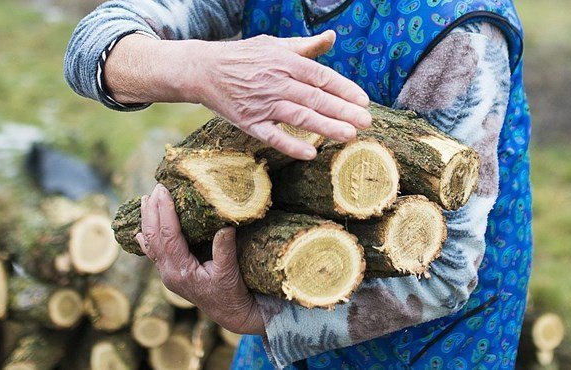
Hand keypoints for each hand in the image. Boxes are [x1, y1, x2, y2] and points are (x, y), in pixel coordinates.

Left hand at [135, 184, 264, 334]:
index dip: (164, 212)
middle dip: (153, 211)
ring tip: (145, 200)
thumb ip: (225, 249)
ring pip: (150, 244)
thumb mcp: (229, 272)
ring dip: (147, 221)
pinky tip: (140, 231)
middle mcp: (169, 273)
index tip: (163, 192)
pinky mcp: (170, 274)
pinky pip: (154, 253)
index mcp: (181, 271)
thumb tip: (225, 224)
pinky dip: (147, 239)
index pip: (168, 236)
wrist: (230, 313)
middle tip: (155, 189)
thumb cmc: (231, 293)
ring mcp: (167, 274)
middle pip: (154, 237)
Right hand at [195, 31, 371, 159]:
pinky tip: (311, 152)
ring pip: (299, 116)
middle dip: (343, 110)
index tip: (363, 101)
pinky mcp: (249, 122)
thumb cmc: (243, 57)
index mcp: (285, 62)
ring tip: (349, 135)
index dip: (344, 89)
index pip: (321, 77)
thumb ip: (305, 46)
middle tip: (366, 122)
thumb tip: (331, 37)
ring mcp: (263, 104)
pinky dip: (290, 145)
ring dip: (325, 126)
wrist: (203, 70)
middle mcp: (277, 82)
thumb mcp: (274, 45)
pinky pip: (272, 136)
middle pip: (315, 98)